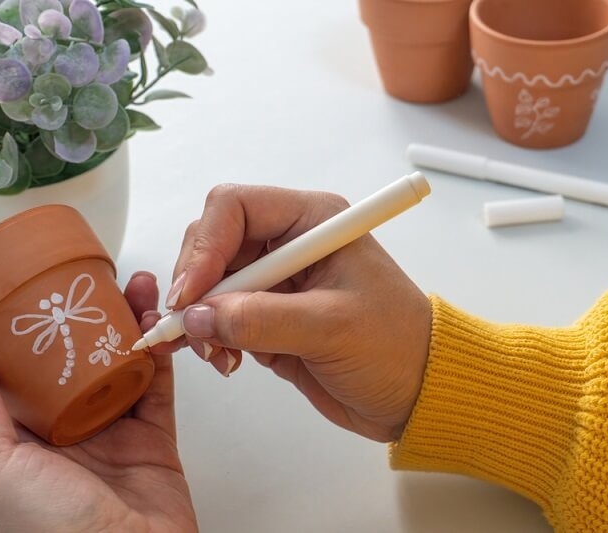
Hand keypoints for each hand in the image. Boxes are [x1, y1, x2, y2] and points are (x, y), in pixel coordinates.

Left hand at [0, 273, 196, 532]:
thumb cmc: (53, 530)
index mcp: (22, 435)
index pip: (22, 367)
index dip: (31, 323)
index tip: (39, 285)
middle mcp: (66, 428)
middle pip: (78, 356)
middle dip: (89, 314)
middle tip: (99, 278)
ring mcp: (113, 428)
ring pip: (121, 361)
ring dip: (131, 322)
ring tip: (141, 287)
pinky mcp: (154, 433)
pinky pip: (158, 382)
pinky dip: (161, 351)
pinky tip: (161, 322)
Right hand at [165, 184, 431, 441]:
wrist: (416, 392)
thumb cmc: (396, 346)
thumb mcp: (330, 328)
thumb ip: (259, 320)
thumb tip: (195, 317)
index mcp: (312, 222)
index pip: (235, 208)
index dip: (205, 246)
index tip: (191, 294)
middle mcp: (288, 243)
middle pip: (212, 243)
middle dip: (196, 285)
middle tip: (194, 328)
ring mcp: (276, 282)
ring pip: (210, 283)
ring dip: (200, 317)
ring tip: (216, 353)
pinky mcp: (268, 317)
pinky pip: (219, 317)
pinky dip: (211, 338)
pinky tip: (227, 361)